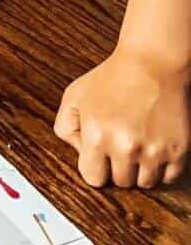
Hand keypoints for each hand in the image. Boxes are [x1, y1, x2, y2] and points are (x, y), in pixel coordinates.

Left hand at [54, 47, 189, 186]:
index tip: (101, 152)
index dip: (96, 165)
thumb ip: (65, 127)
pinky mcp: (179, 150)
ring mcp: (154, 150)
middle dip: (118, 165)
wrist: (152, 61)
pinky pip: (169, 178)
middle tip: (122, 141)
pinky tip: (155, 144)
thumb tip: (80, 154)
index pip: (93, 178)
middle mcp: (125, 146)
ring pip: (146, 183)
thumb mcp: (75, 96)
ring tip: (139, 141)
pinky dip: (163, 166)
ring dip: (141, 168)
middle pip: (120, 182)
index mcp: (96, 134)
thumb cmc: (112, 78)